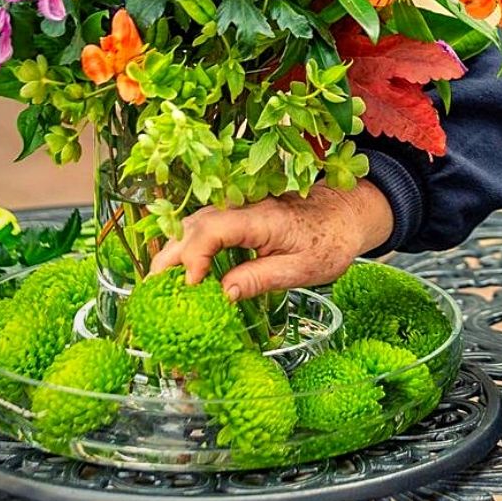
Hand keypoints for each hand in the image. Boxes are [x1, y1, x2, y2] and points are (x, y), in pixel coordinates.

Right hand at [148, 180, 393, 299]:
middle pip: (196, 223)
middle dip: (170, 254)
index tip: (189, 286)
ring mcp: (242, 206)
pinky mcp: (241, 213)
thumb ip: (263, 278)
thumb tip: (222, 294)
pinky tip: (182, 267)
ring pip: (197, 221)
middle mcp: (246, 206)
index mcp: (263, 218)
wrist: (349, 213)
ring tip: (159, 283)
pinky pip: (207, 224)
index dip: (194, 256)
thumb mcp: (304, 269)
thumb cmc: (331, 241)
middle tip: (152, 291)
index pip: (214, 230)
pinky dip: (188, 243)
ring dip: (175, 249)